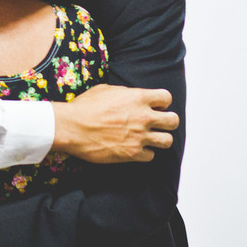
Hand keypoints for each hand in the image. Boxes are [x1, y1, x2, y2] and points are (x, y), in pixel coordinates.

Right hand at [52, 83, 178, 162]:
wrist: (72, 128)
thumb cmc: (84, 107)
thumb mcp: (105, 90)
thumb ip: (125, 94)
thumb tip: (131, 97)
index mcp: (138, 98)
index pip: (166, 98)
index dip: (162, 103)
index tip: (155, 107)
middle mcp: (143, 117)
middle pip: (173, 121)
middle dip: (167, 122)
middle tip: (158, 124)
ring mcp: (139, 137)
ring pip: (167, 140)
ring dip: (160, 139)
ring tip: (150, 138)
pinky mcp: (132, 154)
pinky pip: (151, 156)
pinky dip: (145, 153)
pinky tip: (135, 148)